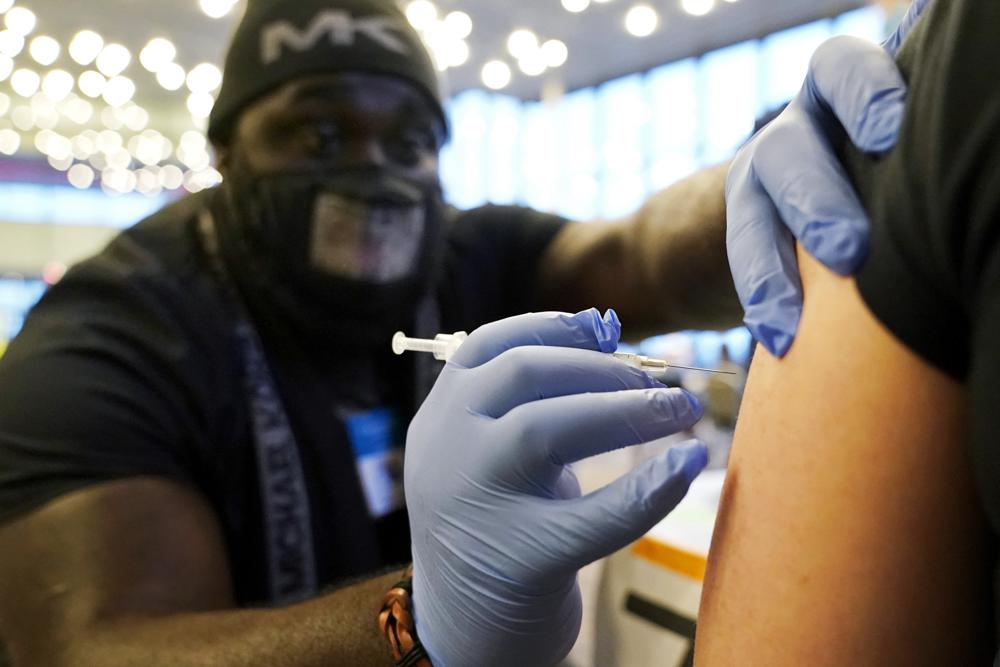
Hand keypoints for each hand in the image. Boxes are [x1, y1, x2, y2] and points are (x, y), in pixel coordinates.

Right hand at [405, 309, 706, 665]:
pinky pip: (597, 515)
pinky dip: (652, 488)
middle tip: (663, 384)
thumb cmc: (494, 526)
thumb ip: (528, 400)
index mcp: (440, 418)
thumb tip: (604, 332)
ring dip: (626, 409)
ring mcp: (477, 503)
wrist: (463, 631)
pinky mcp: (520, 560)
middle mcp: (447, 450)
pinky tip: (688, 465)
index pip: (486, 346)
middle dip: (602, 369)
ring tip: (681, 410)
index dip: (551, 326)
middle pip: (523, 375)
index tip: (606, 329)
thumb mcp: (491, 454)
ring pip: (547, 429)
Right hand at [726, 0, 930, 356]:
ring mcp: (758, 183)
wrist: (819, 197)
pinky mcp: (746, 231)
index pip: (840, 71)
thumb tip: (972, 178)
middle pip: (788, 154)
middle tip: (849, 250)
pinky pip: (745, 269)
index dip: (861, 97)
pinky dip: (764, 306)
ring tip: (793, 323)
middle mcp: (793, 134)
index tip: (889, 135)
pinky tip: (780, 341)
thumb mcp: (894, 144)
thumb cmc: (891, 166)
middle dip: (814, 203)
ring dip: (771, 272)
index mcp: (838, 95)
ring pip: (750, 217)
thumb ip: (915, 148)